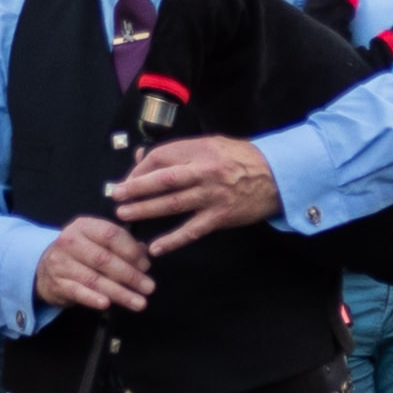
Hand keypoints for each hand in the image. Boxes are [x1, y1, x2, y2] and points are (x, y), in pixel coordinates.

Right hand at [34, 215, 160, 313]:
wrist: (44, 267)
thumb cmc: (80, 254)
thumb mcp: (97, 242)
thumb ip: (122, 245)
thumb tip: (145, 253)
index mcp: (84, 226)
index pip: (111, 234)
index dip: (131, 250)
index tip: (146, 266)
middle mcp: (70, 241)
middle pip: (104, 259)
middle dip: (130, 275)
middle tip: (149, 288)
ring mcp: (61, 263)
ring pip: (94, 279)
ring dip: (120, 293)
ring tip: (140, 303)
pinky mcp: (56, 283)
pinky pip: (77, 292)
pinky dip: (92, 298)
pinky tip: (107, 304)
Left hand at [111, 133, 284, 253]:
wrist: (276, 176)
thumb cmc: (240, 159)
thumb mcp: (210, 145)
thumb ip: (178, 151)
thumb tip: (142, 157)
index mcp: (200, 150)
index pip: (162, 157)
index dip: (140, 169)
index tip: (127, 179)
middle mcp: (205, 171)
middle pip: (164, 179)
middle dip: (136, 188)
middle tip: (116, 196)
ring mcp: (212, 196)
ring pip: (173, 204)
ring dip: (146, 210)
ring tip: (125, 215)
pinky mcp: (220, 217)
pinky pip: (192, 230)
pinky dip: (173, 240)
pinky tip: (155, 248)